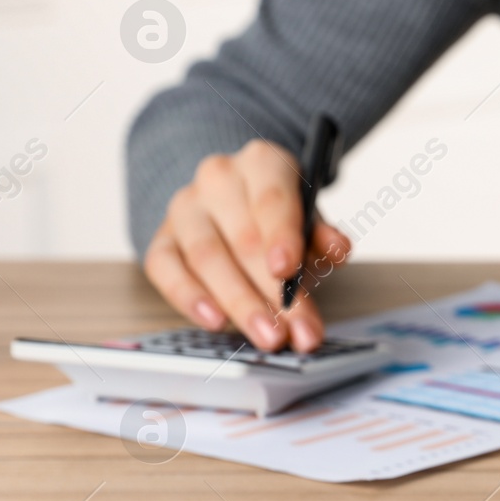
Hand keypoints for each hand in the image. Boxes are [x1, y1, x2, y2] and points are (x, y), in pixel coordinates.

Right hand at [142, 140, 352, 350]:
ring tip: (267, 337)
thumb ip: (324, 235)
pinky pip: (165, 270)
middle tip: (294, 330)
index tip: (287, 271)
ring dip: (239, 303)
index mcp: (263, 163)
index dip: (280, 236)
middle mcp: (218, 178)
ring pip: (206, 258)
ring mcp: (184, 208)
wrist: (237, 200)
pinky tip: (216, 322)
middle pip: (242, 239)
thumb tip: (338, 250)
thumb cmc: (280, 213)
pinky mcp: (161, 238)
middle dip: (271, 293)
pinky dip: (189, 298)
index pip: (271, 199)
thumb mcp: (311, 216)